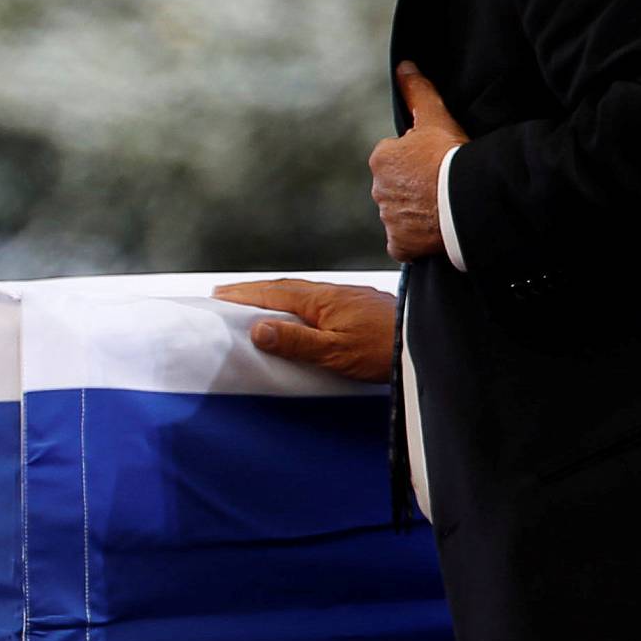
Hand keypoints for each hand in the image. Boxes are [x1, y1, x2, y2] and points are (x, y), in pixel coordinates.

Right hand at [211, 278, 397, 383]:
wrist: (424, 345)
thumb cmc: (381, 351)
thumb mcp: (335, 352)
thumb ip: (296, 341)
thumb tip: (256, 328)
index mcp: (320, 300)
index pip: (271, 292)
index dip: (242, 294)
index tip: (216, 296)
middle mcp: (330, 293)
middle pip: (282, 287)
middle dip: (251, 291)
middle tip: (224, 296)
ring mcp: (344, 298)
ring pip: (299, 293)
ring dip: (272, 296)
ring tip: (251, 304)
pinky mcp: (355, 307)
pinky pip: (314, 301)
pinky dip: (293, 304)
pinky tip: (295, 314)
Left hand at [369, 62, 467, 259]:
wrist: (465, 199)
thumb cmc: (451, 156)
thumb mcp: (435, 116)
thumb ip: (418, 90)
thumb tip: (404, 66)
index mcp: (381, 160)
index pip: (397, 158)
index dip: (419, 158)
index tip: (438, 160)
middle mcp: (377, 191)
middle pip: (399, 186)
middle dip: (416, 185)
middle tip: (442, 183)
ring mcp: (388, 219)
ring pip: (402, 213)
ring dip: (418, 210)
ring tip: (443, 205)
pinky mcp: (399, 244)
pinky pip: (404, 241)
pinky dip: (416, 238)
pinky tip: (435, 229)